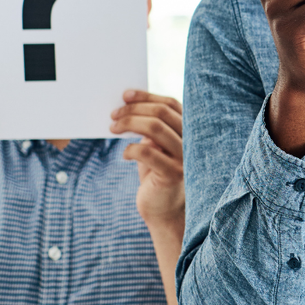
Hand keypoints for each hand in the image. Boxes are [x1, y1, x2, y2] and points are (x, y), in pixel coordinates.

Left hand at [114, 91, 184, 229]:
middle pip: (161, 113)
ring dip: (129, 124)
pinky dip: (130, 149)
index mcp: (189, 130)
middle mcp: (192, 141)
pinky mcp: (173, 174)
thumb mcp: (155, 145)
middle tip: (113, 115)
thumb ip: (151, 127)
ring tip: (113, 128)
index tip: (125, 96)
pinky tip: (124, 155)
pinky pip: (147, 152)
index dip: (146, 96)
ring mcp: (185, 157)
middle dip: (133, 110)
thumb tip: (127, 105)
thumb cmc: (156, 173)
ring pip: (155, 128)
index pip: (170, 103)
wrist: (163, 209)